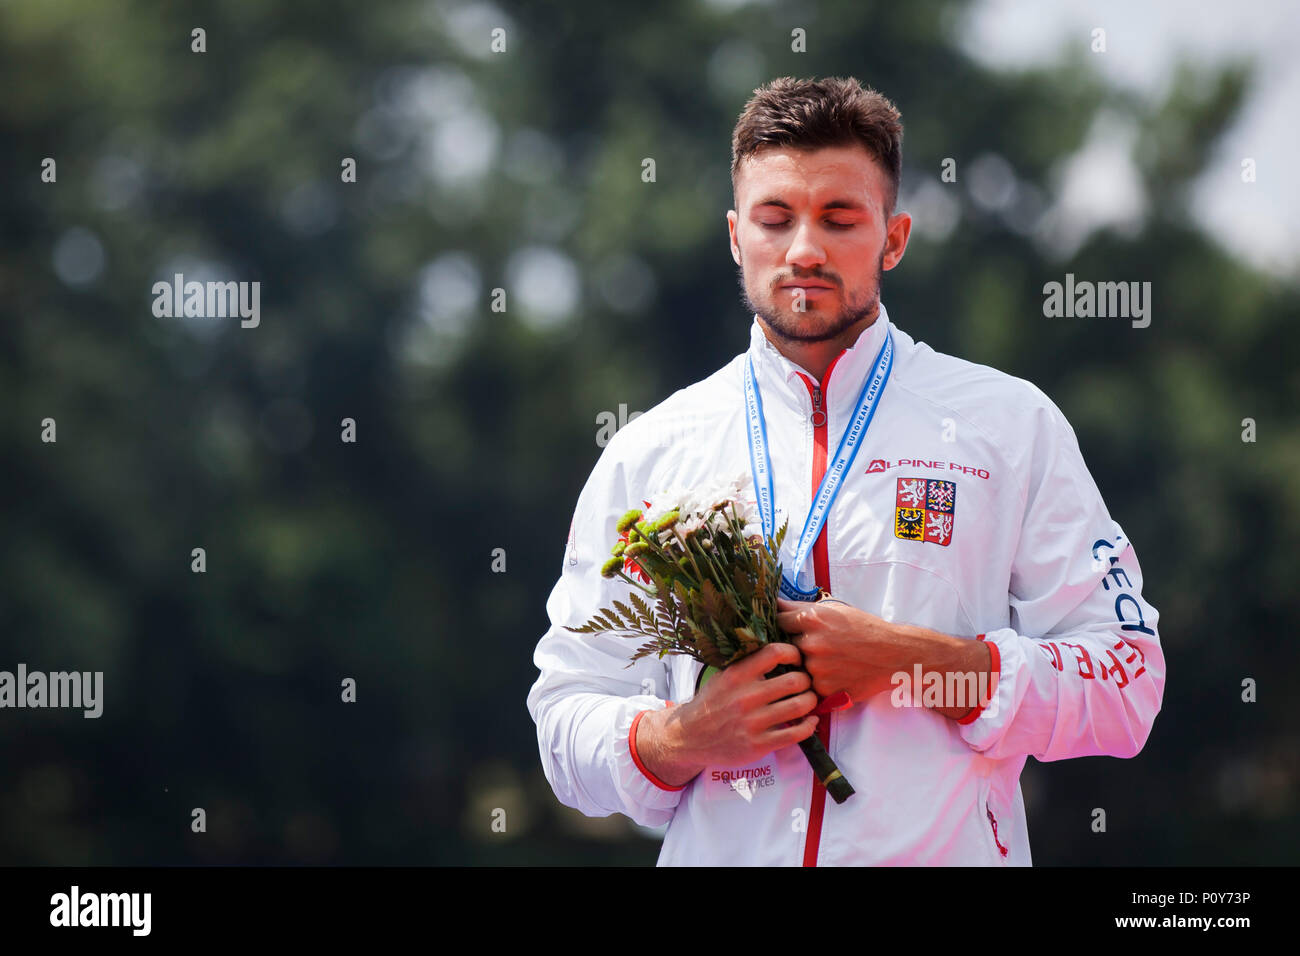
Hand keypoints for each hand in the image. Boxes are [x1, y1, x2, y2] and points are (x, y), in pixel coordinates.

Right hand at [635, 642, 819, 786]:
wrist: (689, 737)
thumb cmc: (712, 703)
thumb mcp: (724, 677)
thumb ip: (748, 665)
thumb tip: (781, 650)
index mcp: (737, 675)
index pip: (775, 653)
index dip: (794, 653)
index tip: (796, 659)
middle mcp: (745, 697)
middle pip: (795, 680)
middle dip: (807, 680)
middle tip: (806, 682)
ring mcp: (752, 722)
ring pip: (799, 706)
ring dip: (811, 701)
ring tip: (808, 700)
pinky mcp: (758, 745)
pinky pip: (796, 733)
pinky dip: (810, 725)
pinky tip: (810, 721)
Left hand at [774, 597, 992, 718]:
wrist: (894, 655)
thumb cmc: (865, 629)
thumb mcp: (835, 610)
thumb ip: (802, 608)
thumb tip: (775, 602)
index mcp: (812, 619)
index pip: (778, 620)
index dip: (785, 625)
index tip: (790, 628)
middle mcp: (810, 643)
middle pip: (786, 645)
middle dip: (797, 646)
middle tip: (819, 646)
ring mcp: (816, 668)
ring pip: (798, 667)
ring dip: (808, 665)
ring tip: (832, 660)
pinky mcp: (824, 689)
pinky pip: (810, 685)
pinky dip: (819, 681)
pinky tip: (837, 673)